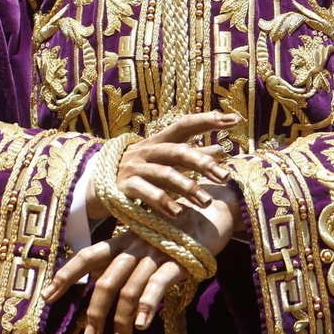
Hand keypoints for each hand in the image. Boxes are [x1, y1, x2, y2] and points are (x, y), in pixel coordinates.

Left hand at [48, 183, 239, 333]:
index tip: (47, 297)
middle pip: (106, 280)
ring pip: (129, 288)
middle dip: (94, 312)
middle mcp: (136, 244)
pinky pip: (158, 283)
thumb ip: (128, 259)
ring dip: (121, 319)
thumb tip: (107, 289)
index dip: (66, 275)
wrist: (215, 207)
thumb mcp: (148, 239)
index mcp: (125, 239)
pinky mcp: (179, 258)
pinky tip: (142, 324)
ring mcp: (156, 251)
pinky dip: (147, 304)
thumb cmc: (179, 227)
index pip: (88, 256)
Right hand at [90, 111, 237, 223]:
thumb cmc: (143, 169)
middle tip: (225, 176)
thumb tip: (223, 149)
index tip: (235, 120)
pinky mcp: (125, 187)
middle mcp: (148, 150)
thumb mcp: (166, 159)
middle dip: (203, 162)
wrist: (99, 183)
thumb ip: (194, 154)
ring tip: (206, 202)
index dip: (208, 120)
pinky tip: (178, 213)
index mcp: (160, 140)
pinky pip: (145, 193)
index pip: (185, 125)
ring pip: (165, 174)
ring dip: (188, 188)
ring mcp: (135, 168)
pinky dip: (163, 202)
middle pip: (178, 151)